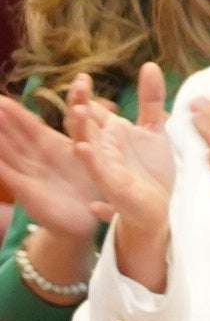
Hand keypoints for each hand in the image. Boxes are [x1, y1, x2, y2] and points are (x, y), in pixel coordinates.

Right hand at [0, 76, 113, 241]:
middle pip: (14, 135)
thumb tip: (84, 110)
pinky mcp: (27, 190)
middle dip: (2, 119)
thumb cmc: (88, 189)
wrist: (84, 223)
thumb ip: (84, 134)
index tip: (2, 97)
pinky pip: (8, 174)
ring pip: (7, 151)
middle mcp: (36, 158)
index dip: (17, 112)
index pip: (31, 125)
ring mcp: (29, 173)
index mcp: (52, 148)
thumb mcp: (89, 158)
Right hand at [67, 64, 173, 290]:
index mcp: (109, 132)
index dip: (84, 94)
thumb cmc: (152, 169)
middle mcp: (102, 147)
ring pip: (84, 144)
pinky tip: (83, 148)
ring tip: (78, 111)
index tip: (84, 76)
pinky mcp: (112, 185)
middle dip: (77, 104)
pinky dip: (90, 160)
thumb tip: (150, 65)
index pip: (90, 108)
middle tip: (78, 84)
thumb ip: (151, 99)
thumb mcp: (155, 129)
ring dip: (80, 129)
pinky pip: (97, 171)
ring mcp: (105, 165)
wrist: (162, 208)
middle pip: (82, 122)